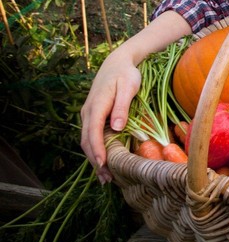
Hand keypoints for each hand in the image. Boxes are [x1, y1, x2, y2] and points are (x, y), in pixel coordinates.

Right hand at [79, 49, 141, 183]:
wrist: (117, 62)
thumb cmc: (126, 74)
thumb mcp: (128, 87)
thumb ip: (122, 107)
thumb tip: (117, 127)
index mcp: (96, 105)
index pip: (93, 132)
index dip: (97, 149)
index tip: (103, 164)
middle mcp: (88, 112)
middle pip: (87, 140)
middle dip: (95, 160)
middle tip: (107, 179)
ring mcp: (88, 114)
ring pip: (87, 140)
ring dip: (94, 158)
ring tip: (105, 177)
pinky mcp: (93, 116)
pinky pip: (91, 136)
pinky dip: (95, 150)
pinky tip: (103, 162)